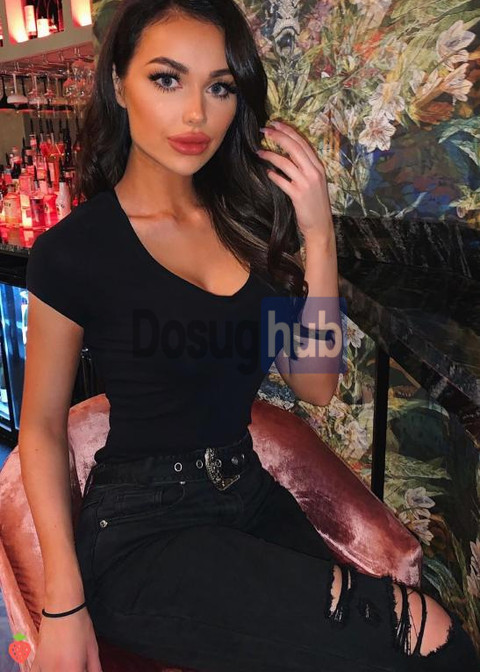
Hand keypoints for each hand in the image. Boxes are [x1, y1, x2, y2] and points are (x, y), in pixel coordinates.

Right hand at [31, 608, 101, 671]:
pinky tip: (51, 668)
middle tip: (77, 663)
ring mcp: (44, 667)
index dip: (82, 671)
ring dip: (60, 671)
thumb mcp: (92, 647)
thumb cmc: (80, 625)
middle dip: (72, 670)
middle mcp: (57, 671)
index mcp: (73, 670)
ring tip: (66, 664)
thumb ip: (95, 667)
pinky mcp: (36, 661)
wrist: (62, 608)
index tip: (84, 668)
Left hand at [256, 119, 333, 239]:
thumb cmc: (315, 204)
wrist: (320, 225)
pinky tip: (268, 173)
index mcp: (318, 167)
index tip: (276, 123)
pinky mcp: (298, 195)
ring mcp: (306, 183)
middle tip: (264, 130)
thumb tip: (287, 156)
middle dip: (278, 136)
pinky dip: (274, 176)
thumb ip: (304, 168)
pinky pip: (282, 181)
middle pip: (294, 148)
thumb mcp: (315, 182)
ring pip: (286, 162)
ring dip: (270, 155)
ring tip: (259, 152)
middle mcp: (314, 172)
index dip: (288, 131)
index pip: (303, 143)